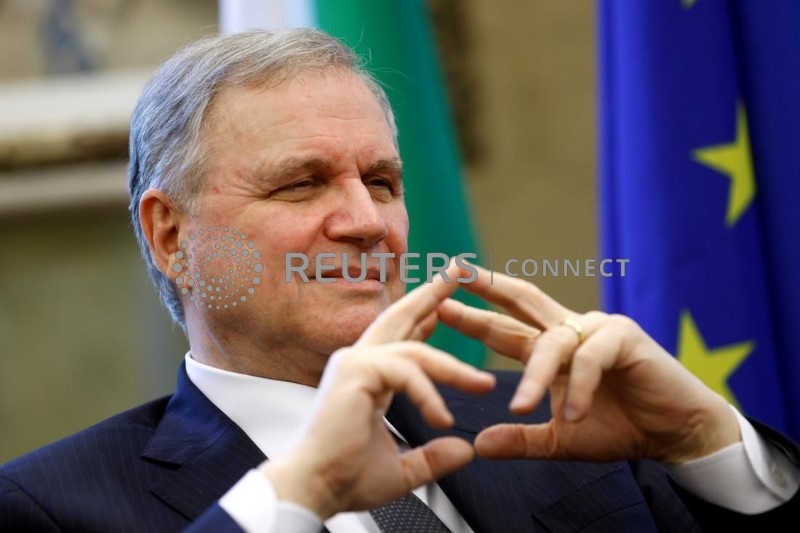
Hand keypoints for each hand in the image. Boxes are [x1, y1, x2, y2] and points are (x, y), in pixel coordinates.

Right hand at [260, 262, 495, 518]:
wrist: (314, 489)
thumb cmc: (345, 479)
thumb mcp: (401, 470)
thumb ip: (432, 458)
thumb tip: (465, 450)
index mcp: (366, 377)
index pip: (399, 338)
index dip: (424, 318)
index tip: (445, 305)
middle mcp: (357, 362)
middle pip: (400, 318)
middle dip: (432, 295)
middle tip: (458, 271)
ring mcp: (354, 362)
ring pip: (416, 351)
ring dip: (454, 366)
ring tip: (484, 384)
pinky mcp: (356, 372)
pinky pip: (406, 371)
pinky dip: (428, 393)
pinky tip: (441, 418)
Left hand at [438, 264, 739, 464]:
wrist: (675, 434)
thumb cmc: (620, 428)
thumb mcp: (560, 439)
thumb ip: (522, 439)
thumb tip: (480, 445)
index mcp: (553, 348)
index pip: (505, 326)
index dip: (473, 316)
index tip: (437, 306)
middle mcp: (571, 330)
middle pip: (523, 299)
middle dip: (487, 286)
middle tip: (453, 273)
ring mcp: (598, 329)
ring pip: (552, 342)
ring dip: (535, 377)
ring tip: (521, 408)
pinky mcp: (625, 337)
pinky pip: (590, 358)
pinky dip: (578, 386)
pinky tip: (573, 414)